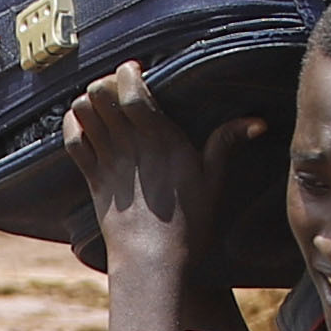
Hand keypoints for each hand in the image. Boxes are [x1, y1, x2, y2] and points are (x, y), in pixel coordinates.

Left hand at [61, 63, 251, 288]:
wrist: (153, 261)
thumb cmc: (189, 224)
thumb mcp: (213, 181)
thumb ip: (227, 143)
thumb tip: (258, 121)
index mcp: (160, 140)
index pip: (131, 90)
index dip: (128, 72)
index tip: (136, 69)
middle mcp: (129, 145)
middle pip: (101, 94)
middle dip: (107, 82)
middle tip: (120, 88)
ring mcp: (107, 161)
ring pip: (83, 111)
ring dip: (90, 101)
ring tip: (104, 105)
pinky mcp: (92, 178)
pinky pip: (72, 139)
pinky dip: (73, 124)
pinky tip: (85, 123)